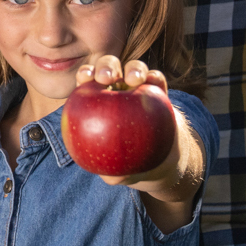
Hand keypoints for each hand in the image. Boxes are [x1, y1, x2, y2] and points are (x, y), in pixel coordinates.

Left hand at [73, 54, 180, 188]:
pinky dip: (155, 79)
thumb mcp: (122, 172)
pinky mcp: (159, 92)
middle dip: (105, 66)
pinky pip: (157, 81)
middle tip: (107, 78)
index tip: (85, 79)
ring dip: (133, 69)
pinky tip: (155, 83)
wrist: (161, 159)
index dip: (84, 75)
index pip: (87, 83)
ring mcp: (139, 89)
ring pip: (133, 69)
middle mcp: (117, 90)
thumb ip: (114, 174)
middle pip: (108, 69)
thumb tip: (109, 178)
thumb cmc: (130, 163)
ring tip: (133, 79)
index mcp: (99, 102)